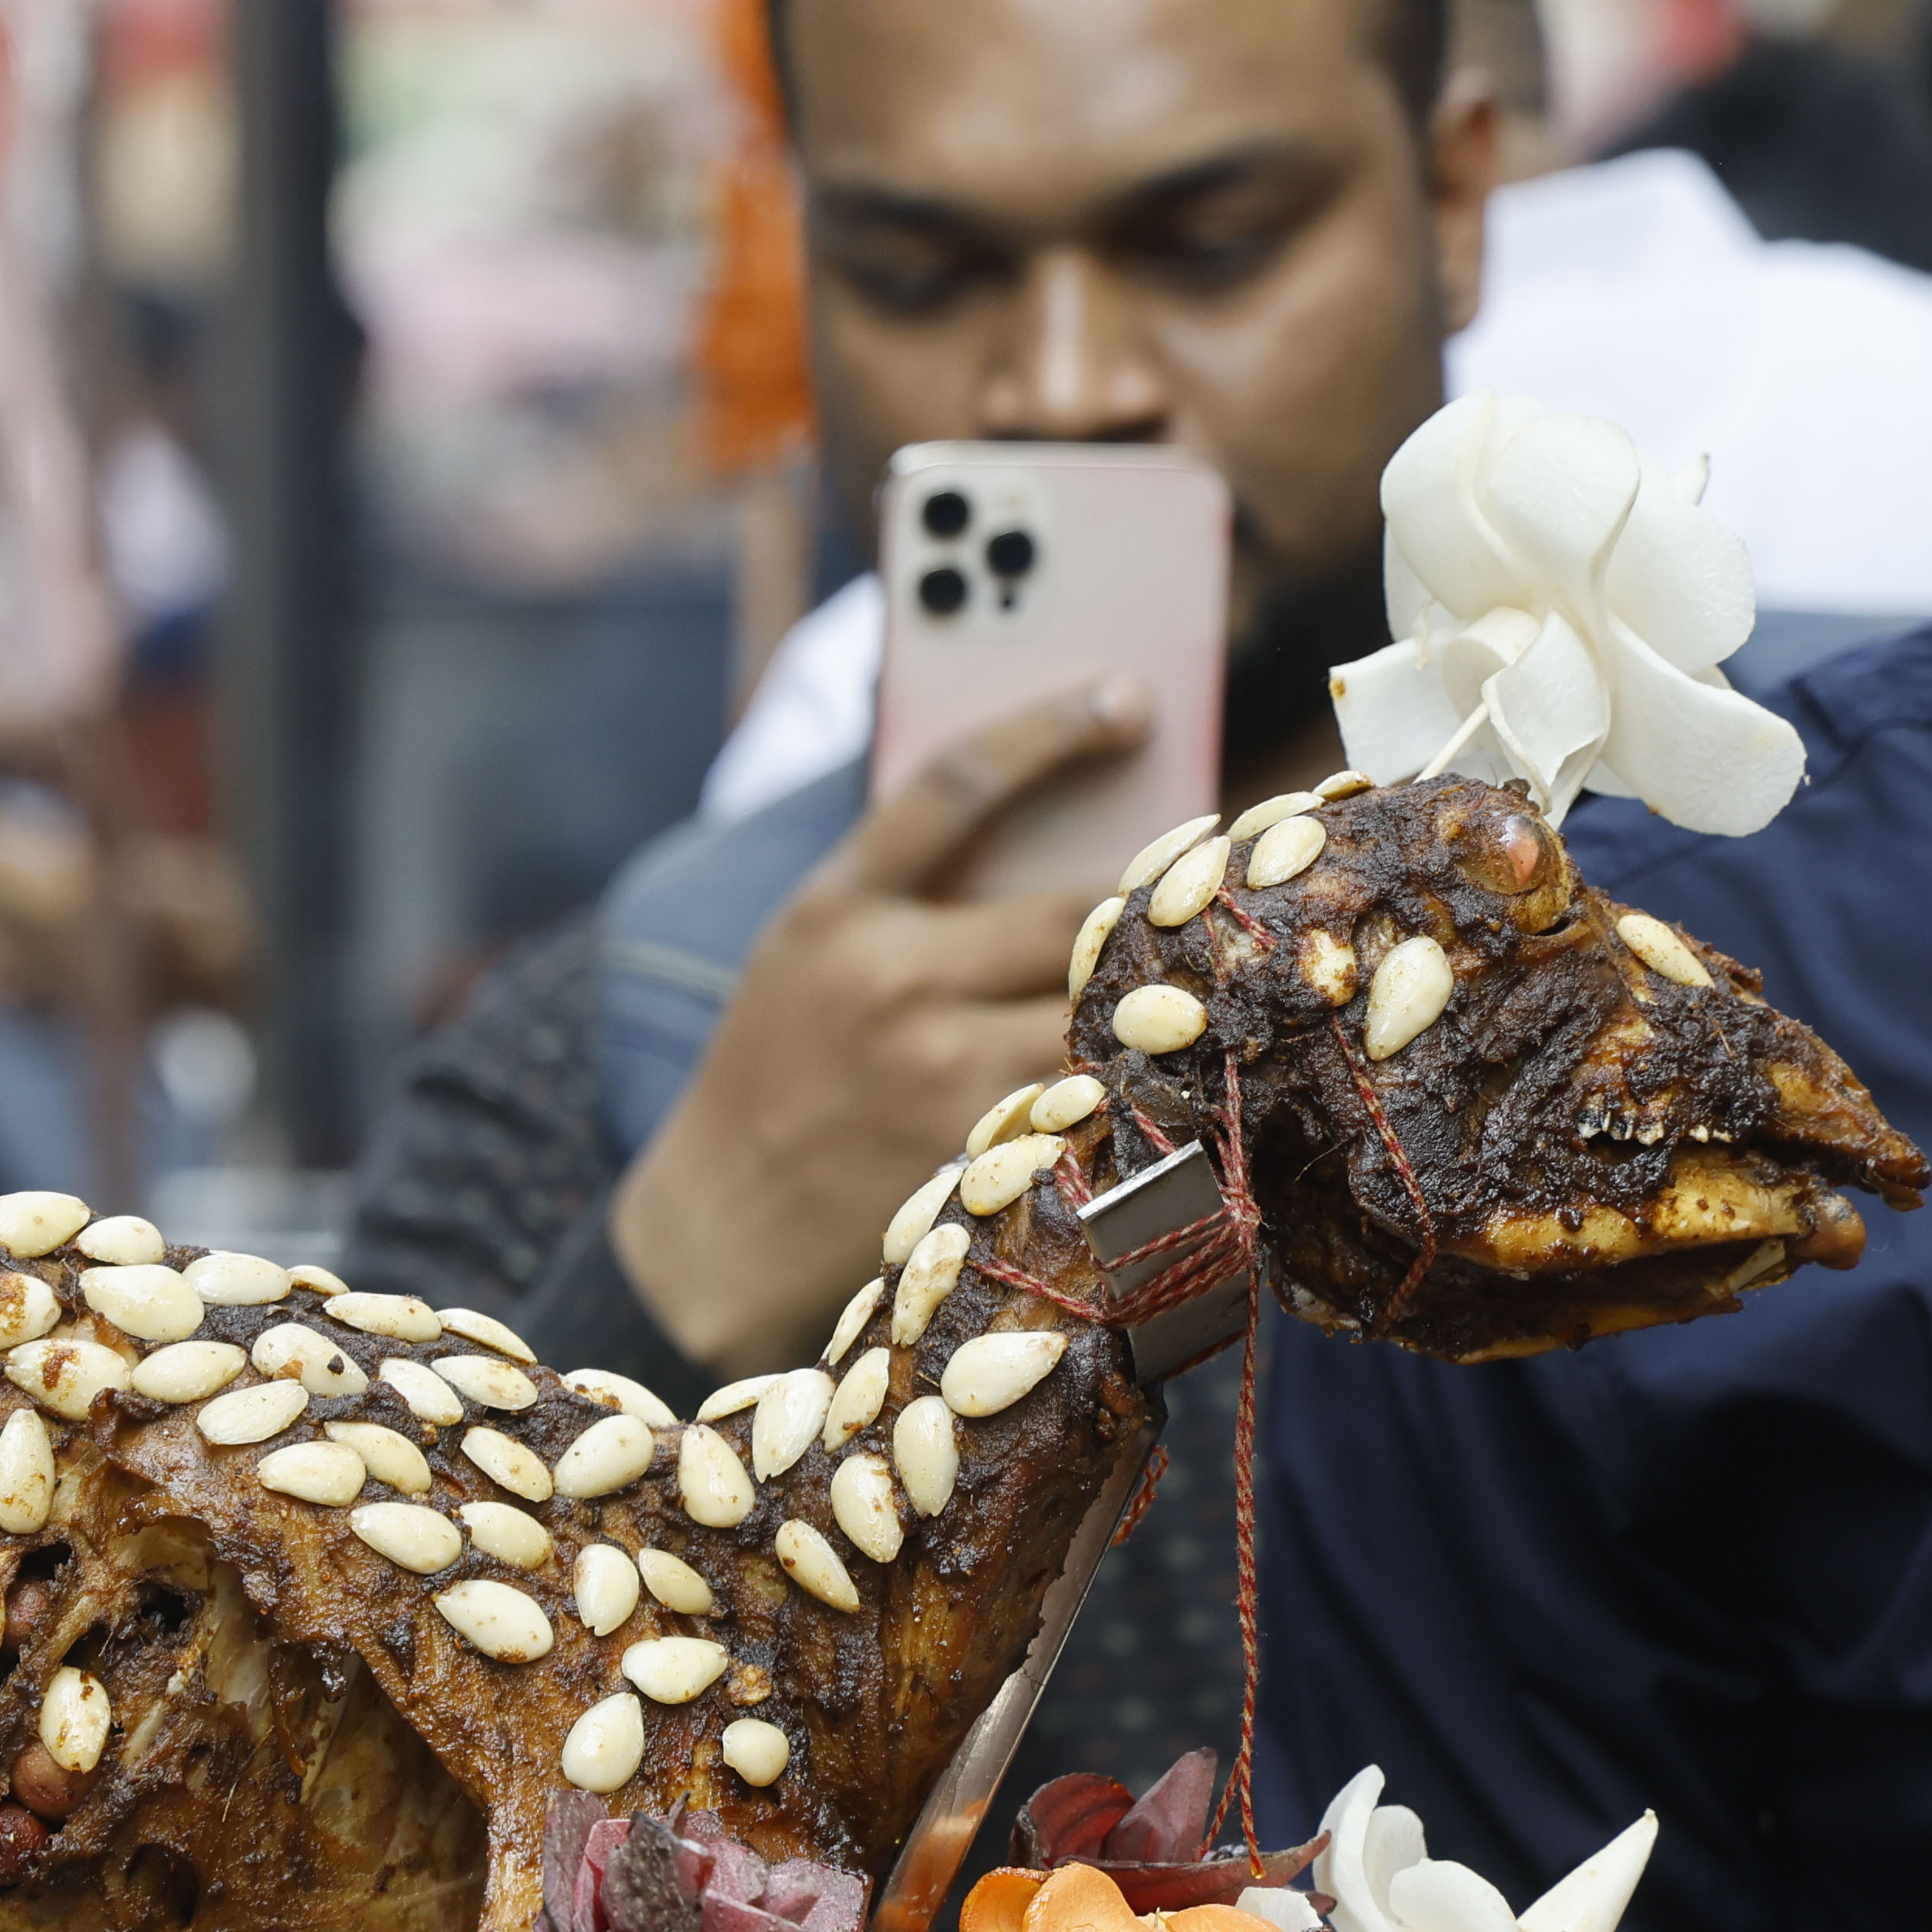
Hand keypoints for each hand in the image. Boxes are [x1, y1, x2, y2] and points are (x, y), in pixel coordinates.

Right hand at [608, 680, 1149, 1372]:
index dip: (1053, 730)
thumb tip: (1061, 825)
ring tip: (1216, 983)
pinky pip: (1098, 1098)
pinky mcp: (981, 1155)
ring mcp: (938, 1072)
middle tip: (1217, 879)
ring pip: (1105, 1010)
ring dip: (1165, 998)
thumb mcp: (808, 958)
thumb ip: (904, 897)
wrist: (713, 1234)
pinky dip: (1143, 1082)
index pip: (957, 786)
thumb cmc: (779, 1077)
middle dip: (1153, 898)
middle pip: (1075, 909)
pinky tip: (1180, 1076)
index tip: (1127, 697)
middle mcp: (886, 979)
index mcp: (833, 911)